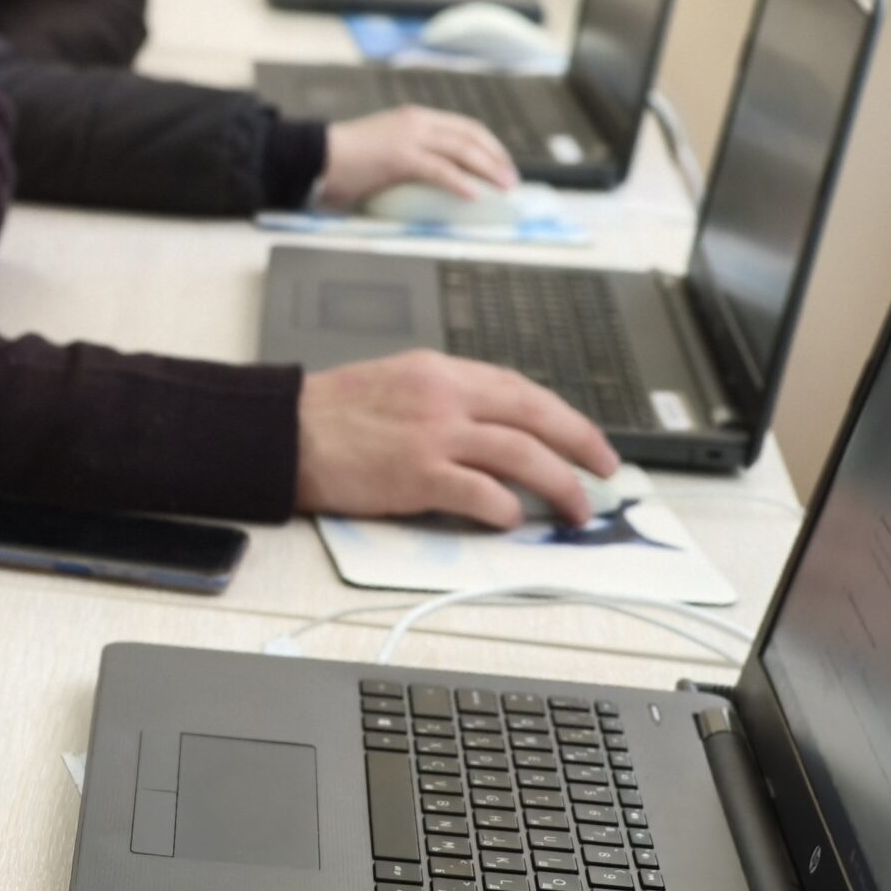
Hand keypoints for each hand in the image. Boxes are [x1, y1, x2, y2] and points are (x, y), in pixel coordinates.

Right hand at [295, 349, 619, 526]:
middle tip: (606, 472)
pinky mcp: (418, 474)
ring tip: (576, 510)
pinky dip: (506, 508)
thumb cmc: (333, 414)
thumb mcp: (397, 382)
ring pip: (522, 455)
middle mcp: (445, 396)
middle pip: (536, 417)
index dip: (563, 417)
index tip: (585, 440)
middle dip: (581, 446)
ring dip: (560, 486)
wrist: (285, 432)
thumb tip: (492, 427)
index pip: (520, 389)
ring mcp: (434, 434)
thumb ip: (445, 397)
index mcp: (441, 370)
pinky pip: (481, 493)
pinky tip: (514, 519)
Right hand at [318, 106, 515, 207]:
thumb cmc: (347, 159)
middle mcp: (417, 122)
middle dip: (496, 157)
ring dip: (487, 169)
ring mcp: (409, 137)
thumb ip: (413, 156)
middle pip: (470, 135)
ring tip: (502, 187)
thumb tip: (436, 177)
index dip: (489, 145)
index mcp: (415, 118)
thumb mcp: (388, 148)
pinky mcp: (401, 157)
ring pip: (462, 149)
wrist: (317, 156)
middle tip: (510, 179)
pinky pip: (440, 169)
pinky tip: (473, 194)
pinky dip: (460, 182)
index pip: (464, 126)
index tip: (502, 163)